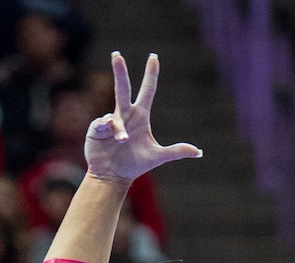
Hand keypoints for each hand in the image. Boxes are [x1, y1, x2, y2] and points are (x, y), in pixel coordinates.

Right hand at [85, 52, 201, 183]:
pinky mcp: (96, 129)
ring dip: (118, 126)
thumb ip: (176, 152)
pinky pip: (102, 124)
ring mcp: (110, 121)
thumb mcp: (157, 157)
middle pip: (123, 88)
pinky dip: (108, 129)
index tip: (154, 57)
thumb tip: (198, 152)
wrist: (112, 177)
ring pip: (113, 112)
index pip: (147, 90)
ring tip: (122, 142)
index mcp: (140, 116)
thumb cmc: (134, 165)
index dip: (151, 74)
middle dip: (120, 71)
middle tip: (116, 54)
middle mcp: (125, 114)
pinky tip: (111, 139)